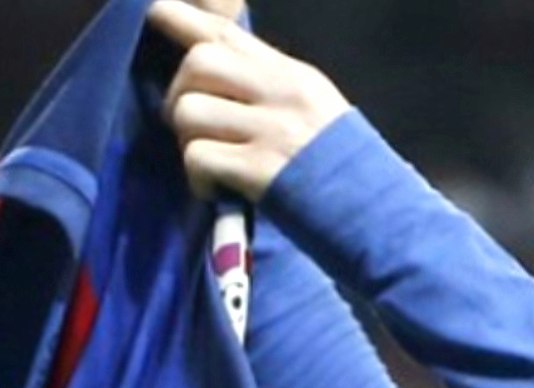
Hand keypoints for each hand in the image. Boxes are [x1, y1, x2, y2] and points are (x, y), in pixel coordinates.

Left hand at [148, 0, 351, 202]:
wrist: (381, 220)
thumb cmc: (344, 174)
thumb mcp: (316, 112)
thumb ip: (270, 89)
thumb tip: (214, 72)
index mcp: (292, 76)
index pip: (225, 30)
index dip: (178, 18)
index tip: (152, 13)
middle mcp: (282, 93)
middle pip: (198, 62)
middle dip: (177, 95)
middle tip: (190, 128)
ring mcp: (272, 130)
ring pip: (190, 111)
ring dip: (186, 142)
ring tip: (209, 165)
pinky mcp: (261, 170)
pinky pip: (198, 157)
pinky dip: (198, 179)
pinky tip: (217, 191)